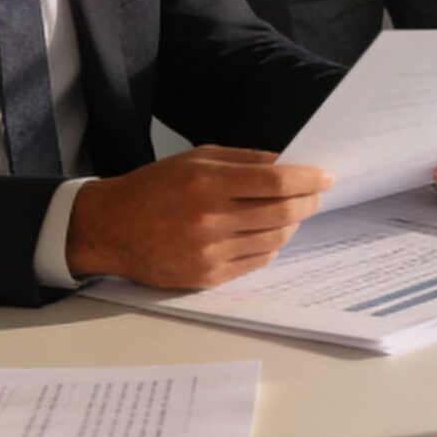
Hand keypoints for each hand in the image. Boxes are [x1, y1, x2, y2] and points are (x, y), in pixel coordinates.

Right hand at [68, 145, 331, 287]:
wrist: (112, 228)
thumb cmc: (154, 186)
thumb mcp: (196, 159)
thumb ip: (243, 160)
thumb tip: (285, 164)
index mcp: (209, 184)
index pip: (276, 183)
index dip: (307, 180)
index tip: (325, 176)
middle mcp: (212, 220)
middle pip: (281, 213)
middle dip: (308, 202)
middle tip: (316, 195)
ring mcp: (210, 252)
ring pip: (274, 240)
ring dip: (290, 225)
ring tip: (291, 213)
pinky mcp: (207, 277)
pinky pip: (256, 262)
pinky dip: (270, 247)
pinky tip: (268, 234)